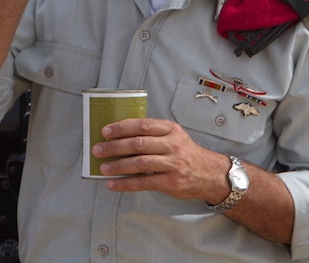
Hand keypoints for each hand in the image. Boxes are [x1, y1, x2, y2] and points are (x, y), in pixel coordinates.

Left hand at [92, 118, 229, 202]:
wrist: (210, 174)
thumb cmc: (186, 153)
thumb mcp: (175, 137)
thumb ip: (153, 134)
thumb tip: (120, 136)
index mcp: (171, 130)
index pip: (143, 125)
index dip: (122, 127)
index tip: (105, 131)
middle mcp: (173, 145)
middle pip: (139, 144)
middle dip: (115, 147)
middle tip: (98, 149)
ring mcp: (172, 164)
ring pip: (140, 163)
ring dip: (118, 165)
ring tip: (103, 168)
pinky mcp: (171, 182)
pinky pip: (144, 182)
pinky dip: (126, 183)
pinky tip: (113, 184)